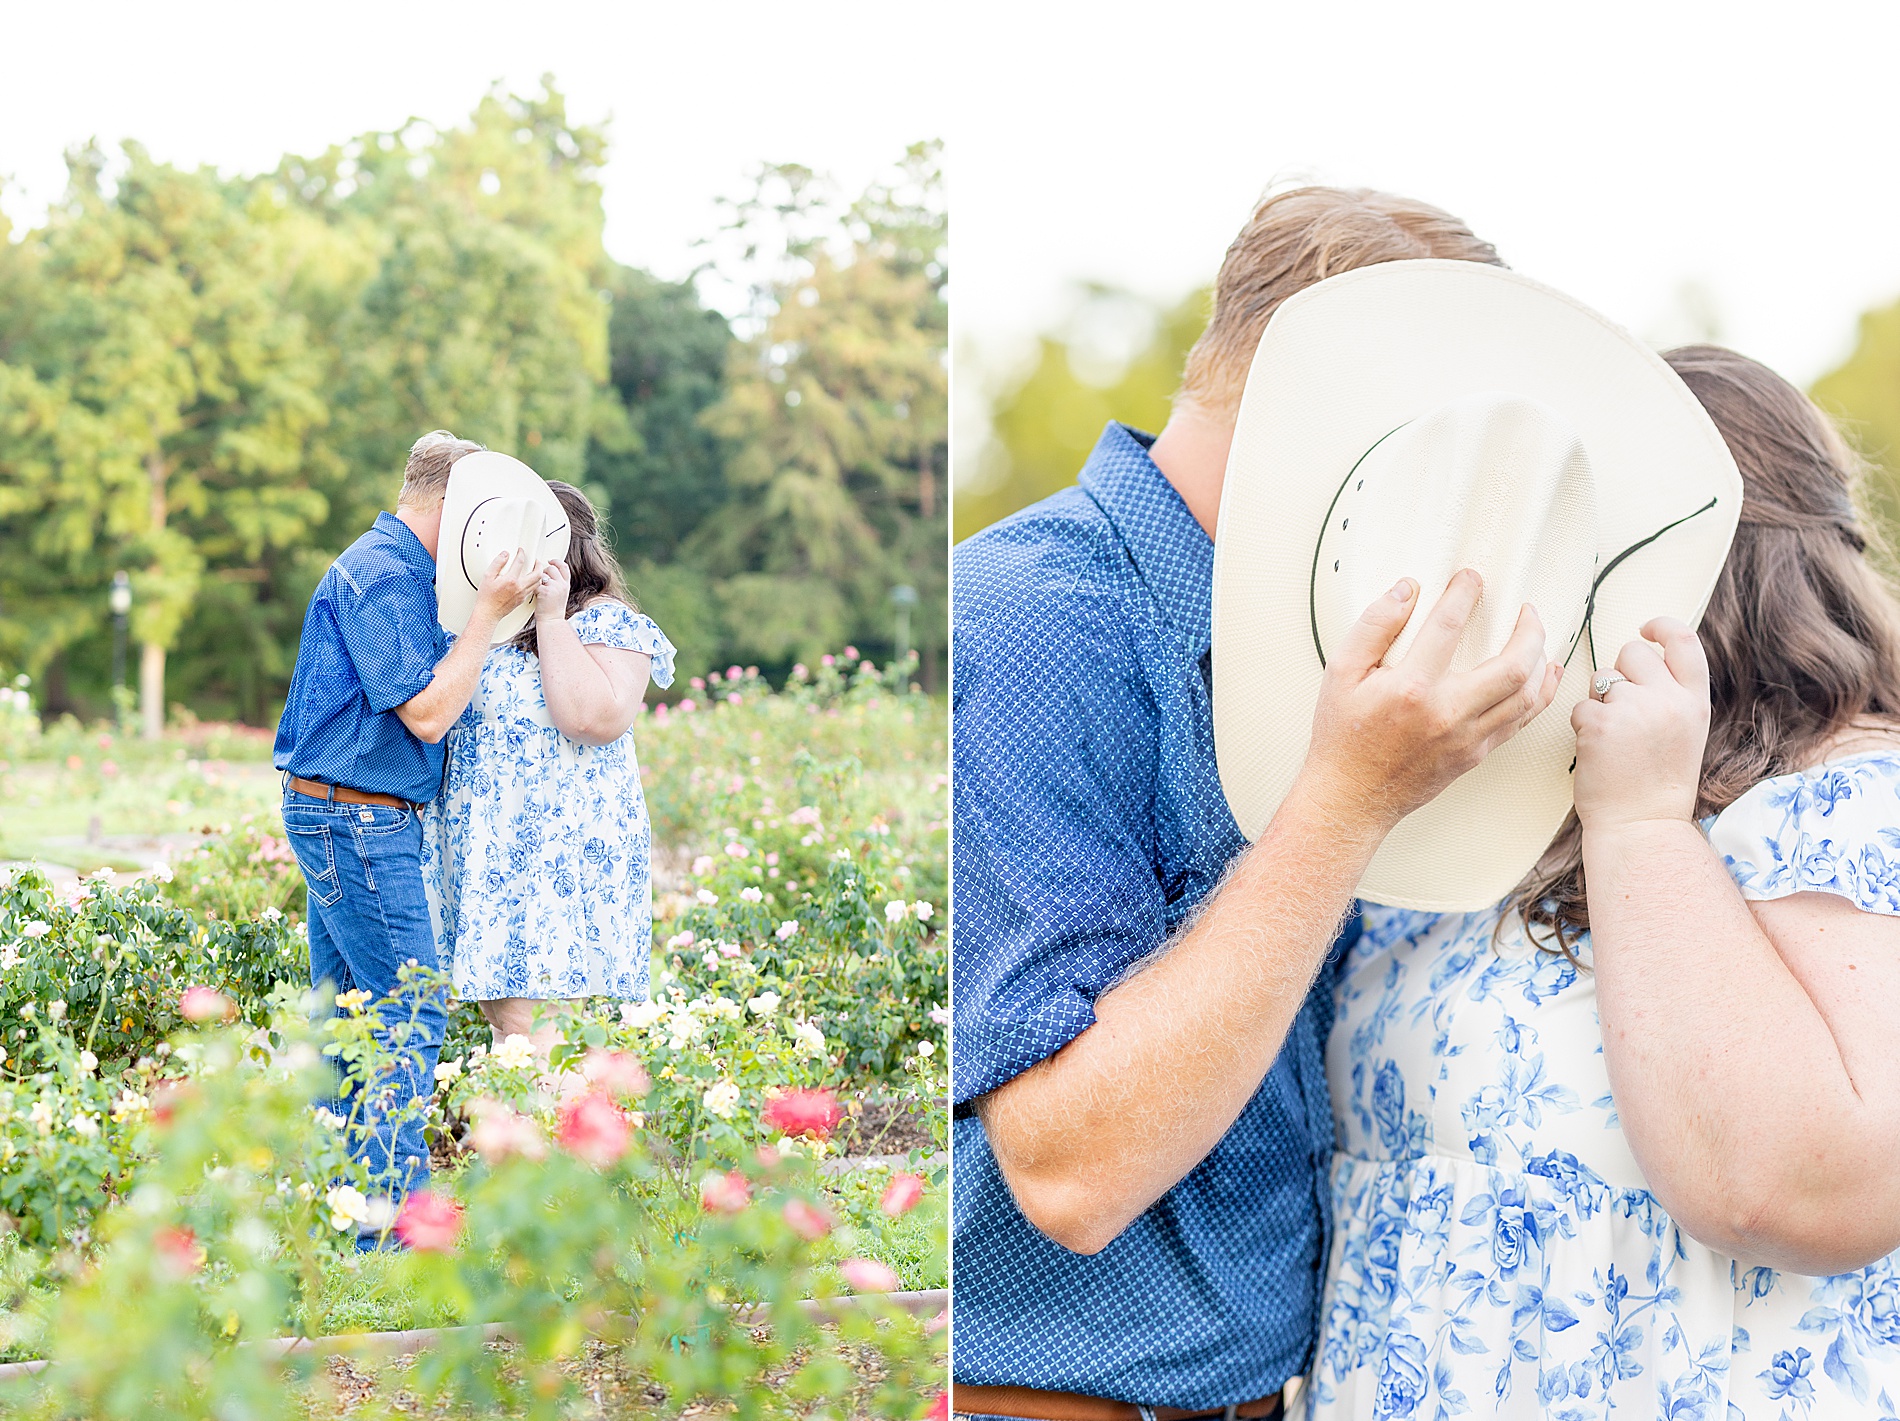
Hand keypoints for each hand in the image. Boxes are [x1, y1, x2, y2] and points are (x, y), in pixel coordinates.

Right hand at [471, 548, 539, 624]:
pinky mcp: (522, 599)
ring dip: (539, 574)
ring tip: (536, 569)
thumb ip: (497, 563)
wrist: (489, 612)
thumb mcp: (488, 576)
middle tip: (536, 560)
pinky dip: (534, 583)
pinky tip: (531, 580)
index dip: (521, 554)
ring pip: (538, 582)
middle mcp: (519, 587)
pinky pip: (533, 589)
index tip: (521, 551)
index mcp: (511, 580)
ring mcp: (522, 594)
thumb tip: (504, 555)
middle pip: (537, 573)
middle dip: (538, 564)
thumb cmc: (487, 597)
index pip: (520, 562)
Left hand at [535, 559, 570, 620]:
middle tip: (540, 579)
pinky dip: (533, 587)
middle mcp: (561, 584)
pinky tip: (534, 594)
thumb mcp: (561, 594)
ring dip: (537, 579)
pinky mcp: (544, 591)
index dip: (556, 561)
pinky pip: (535, 583)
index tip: (550, 561)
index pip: (564, 567)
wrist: (552, 620)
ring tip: (537, 588)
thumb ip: (558, 583)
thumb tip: (548, 574)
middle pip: (551, 568)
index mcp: (566, 584)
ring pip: (542, 574)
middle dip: (543, 571)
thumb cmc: (553, 609)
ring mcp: (554, 587)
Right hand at [1298, 570, 1563, 831]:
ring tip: (1537, 637)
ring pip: (1528, 696)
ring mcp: (1467, 737)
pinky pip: (1521, 721)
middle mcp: (1447, 713)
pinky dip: (1540, 694)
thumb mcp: (1341, 673)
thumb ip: (1373, 626)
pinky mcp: (1476, 754)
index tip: (1470, 579)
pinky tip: (1543, 675)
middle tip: (1526, 609)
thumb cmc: (1343, 737)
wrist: (1351, 797)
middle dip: (1529, 629)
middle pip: (1514, 665)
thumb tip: (1405, 590)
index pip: (1449, 625)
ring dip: (1542, 660)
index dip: (1465, 593)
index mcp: (1412, 688)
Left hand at [1571, 616, 1709, 832]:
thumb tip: (1645, 659)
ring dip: (1601, 701)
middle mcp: (1668, 699)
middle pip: (1633, 653)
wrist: (1642, 825)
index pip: (1684, 641)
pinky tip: (1599, 751)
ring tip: (1616, 740)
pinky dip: (1584, 725)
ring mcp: (1633, 709)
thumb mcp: (1684, 731)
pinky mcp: (1599, 723)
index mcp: (1694, 701)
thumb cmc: (1657, 783)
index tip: (1644, 628)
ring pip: (1602, 678)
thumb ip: (1671, 695)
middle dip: (1621, 672)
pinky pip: (1581, 706)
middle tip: (1624, 711)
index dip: (1662, 626)